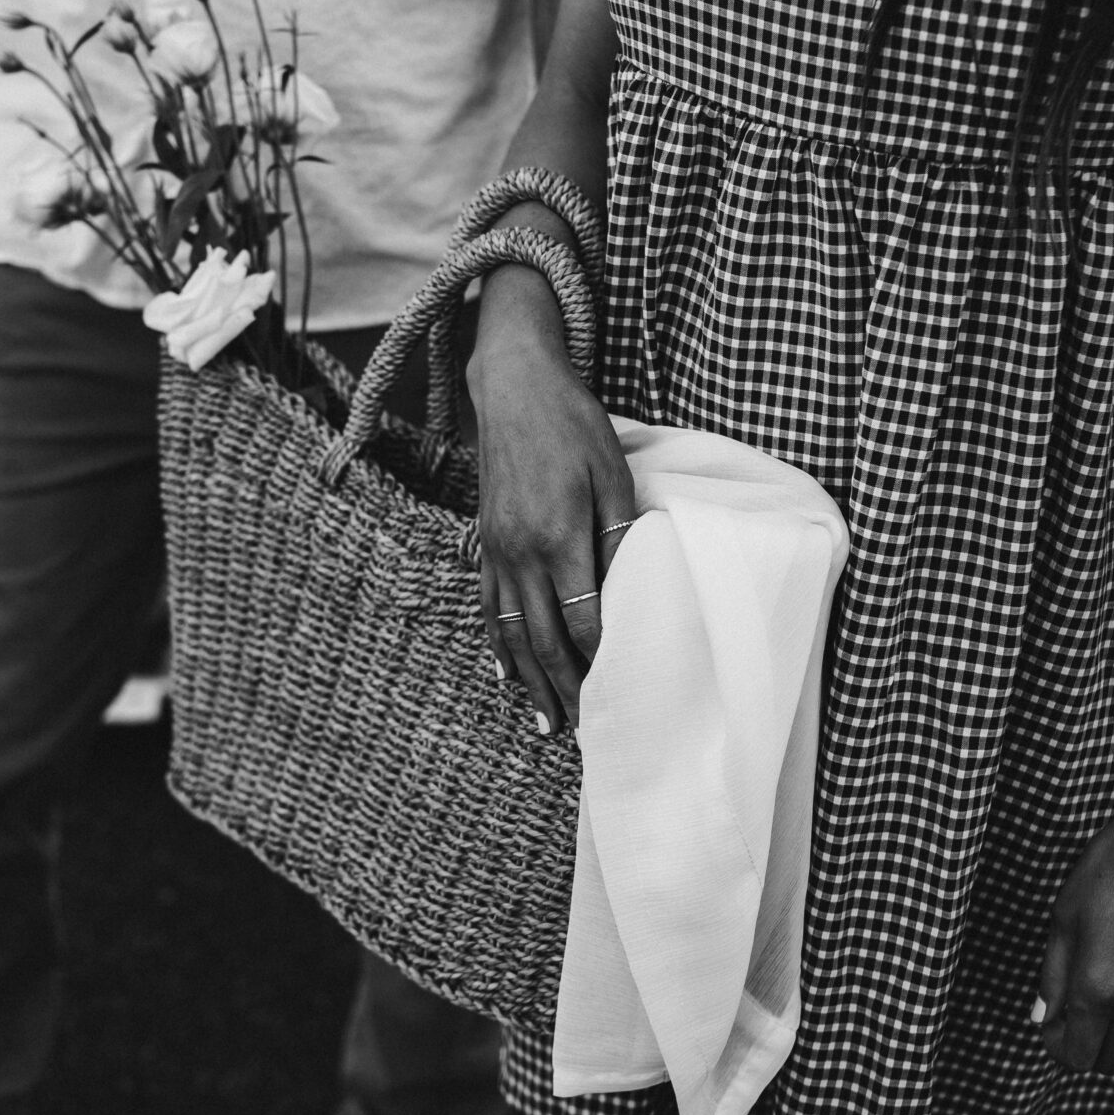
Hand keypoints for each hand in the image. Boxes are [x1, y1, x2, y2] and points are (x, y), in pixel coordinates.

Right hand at [468, 268, 635, 735]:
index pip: (582, 619)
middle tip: (584, 731)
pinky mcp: (484, 540)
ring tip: (546, 721)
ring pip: (511, 631)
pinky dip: (496, 644)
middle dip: (564, 688)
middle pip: (543, 638)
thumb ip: (619, 534)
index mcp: (557, 536)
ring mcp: (496, 549)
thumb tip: (629, 590)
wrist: (512, 383)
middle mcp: (520, 552)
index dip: (600, 662)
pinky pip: (487, 604)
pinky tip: (503, 673)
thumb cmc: (572, 422)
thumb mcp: (611, 471)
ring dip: (529, 680)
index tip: (621, 694)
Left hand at [1034, 798, 1113, 1072]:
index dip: (1059, 1048)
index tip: (1054, 1027)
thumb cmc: (1112, 868)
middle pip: (1111, 1058)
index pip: (1077, 1056)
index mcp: (1097, 987)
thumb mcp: (1064, 916)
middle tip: (1077, 1012)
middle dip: (1089, 1044)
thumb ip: (1053, 976)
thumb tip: (1043, 1019)